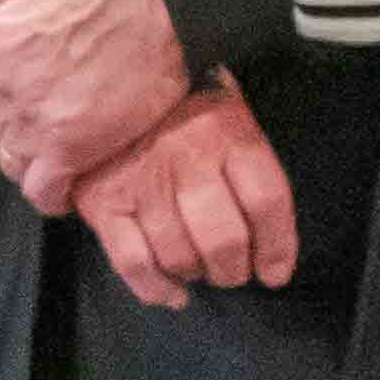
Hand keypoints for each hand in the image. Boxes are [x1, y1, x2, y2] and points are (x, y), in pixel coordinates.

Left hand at [0, 0, 194, 203]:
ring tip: (58, 149)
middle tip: (46, 118)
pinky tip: (67, 185)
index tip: (5, 97)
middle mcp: (8, 83)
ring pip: (11, 159)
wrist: (168, 3)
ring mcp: (37, 119)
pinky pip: (42, 190)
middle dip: (14, 123)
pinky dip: (52, 194)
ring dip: (31, 158)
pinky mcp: (71, 147)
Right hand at [81, 83, 302, 305]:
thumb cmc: (180, 109)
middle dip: (233, 269)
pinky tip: (172, 294)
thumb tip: (269, 229)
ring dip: (197, 274)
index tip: (275, 272)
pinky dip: (156, 288)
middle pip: (225, 238)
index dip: (277, 247)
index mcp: (227, 131)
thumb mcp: (226, 110)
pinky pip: (134, 263)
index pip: (266, 200)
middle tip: (232, 271)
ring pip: (181, 256)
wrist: (103, 86)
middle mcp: (187, 157)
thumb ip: (246, 159)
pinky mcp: (103, 203)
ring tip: (199, 270)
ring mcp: (142, 183)